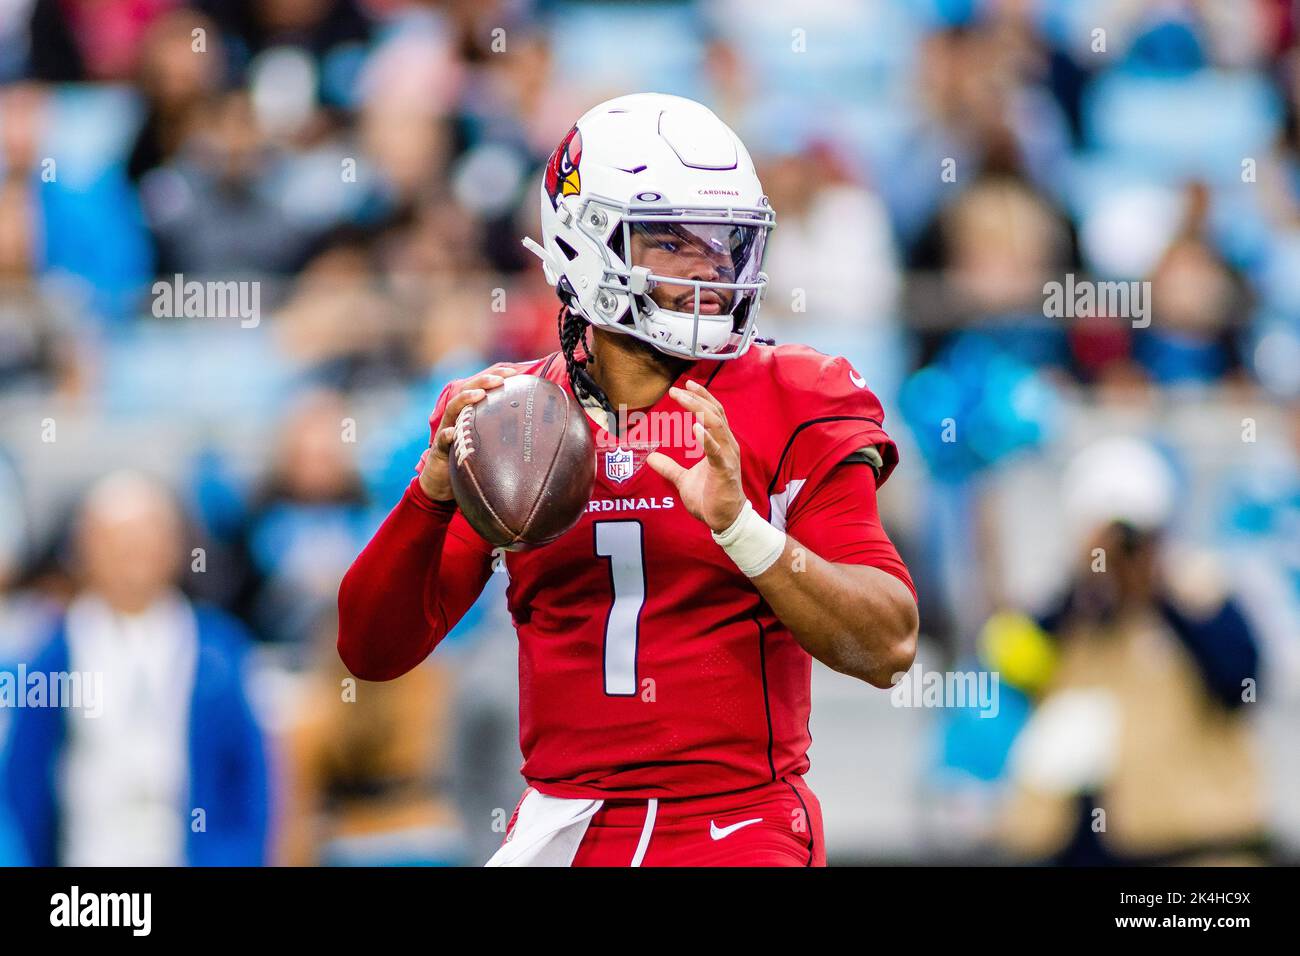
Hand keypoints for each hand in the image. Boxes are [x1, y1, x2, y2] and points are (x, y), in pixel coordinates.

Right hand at [419, 365, 518, 500]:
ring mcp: (447, 430)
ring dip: (466, 399)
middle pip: (467, 390)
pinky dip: (447, 434)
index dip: (495, 375)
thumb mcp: (489, 441)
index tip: (514, 372)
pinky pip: (442, 440)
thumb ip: (504, 431)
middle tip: (500, 379)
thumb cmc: (470, 458)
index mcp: (470, 411)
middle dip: (483, 381)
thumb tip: (537, 427)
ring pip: (453, 409)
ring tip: (479, 394)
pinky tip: (454, 432)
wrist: (442, 482)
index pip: (482, 386)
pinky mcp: (439, 449)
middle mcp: (457, 416)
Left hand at [646, 380, 745, 532]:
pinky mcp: (724, 471)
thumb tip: (650, 458)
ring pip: (717, 426)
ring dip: (699, 410)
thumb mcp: (683, 480)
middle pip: (715, 414)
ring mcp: (727, 458)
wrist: (724, 520)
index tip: (686, 385)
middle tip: (678, 389)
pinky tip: (695, 428)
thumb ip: (669, 467)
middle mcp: (727, 446)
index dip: (702, 397)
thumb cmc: (710, 498)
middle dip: (696, 399)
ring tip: (684, 399)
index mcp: (720, 444)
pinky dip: (706, 439)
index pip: (714, 413)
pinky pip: (716, 452)